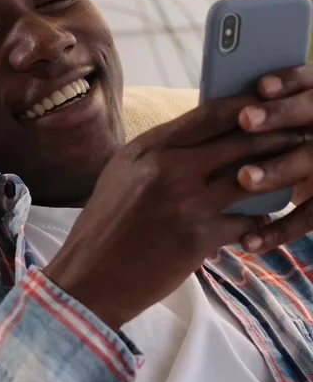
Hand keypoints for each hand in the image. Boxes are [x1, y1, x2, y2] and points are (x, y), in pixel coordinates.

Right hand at [44, 96, 301, 329]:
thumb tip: (200, 133)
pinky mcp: (199, 237)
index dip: (245, 106)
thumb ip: (159, 152)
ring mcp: (186, 202)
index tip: (268, 101)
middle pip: (238, 139)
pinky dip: (260, 219)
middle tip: (300, 132)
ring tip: (297, 170)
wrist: (90, 280)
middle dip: (276, 133)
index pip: (208, 114)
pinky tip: (267, 218)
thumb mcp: (122, 176)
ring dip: (279, 173)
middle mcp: (168, 168)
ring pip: (251, 177)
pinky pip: (246, 220)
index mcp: (147, 149)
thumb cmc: (105, 227)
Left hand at [234, 65, 312, 253]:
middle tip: (247, 119)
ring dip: (278, 169)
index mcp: (312, 100)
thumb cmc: (270, 148)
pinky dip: (280, 229)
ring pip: (309, 162)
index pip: (310, 81)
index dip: (290, 80)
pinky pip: (309, 216)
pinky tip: (249, 240)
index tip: (262, 84)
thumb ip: (255, 115)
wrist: (305, 183)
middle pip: (312, 114)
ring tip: (244, 177)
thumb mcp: (273, 127)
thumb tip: (211, 106)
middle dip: (280, 115)